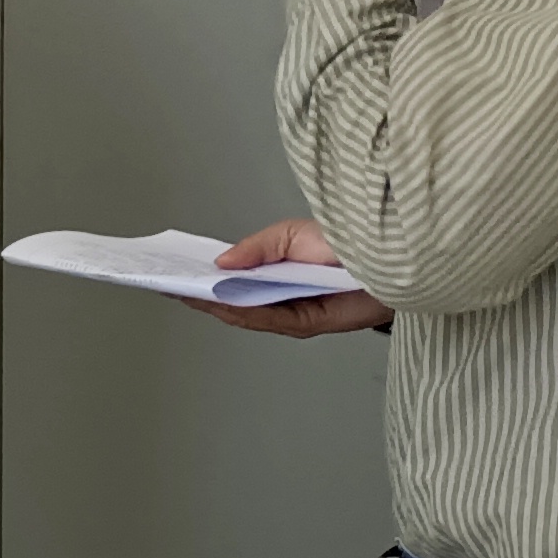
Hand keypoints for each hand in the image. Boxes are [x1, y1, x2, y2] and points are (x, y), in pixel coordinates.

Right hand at [184, 219, 393, 337]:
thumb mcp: (291, 235)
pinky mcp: (307, 322)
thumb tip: (220, 262)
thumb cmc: (352, 243)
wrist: (391, 256)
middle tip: (166, 283)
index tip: (175, 271)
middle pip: (232, 302)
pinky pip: (265, 318)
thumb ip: (255, 248)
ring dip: (210, 304)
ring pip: (242, 313)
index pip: (234, 281)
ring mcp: (294, 314)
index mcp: (278, 276)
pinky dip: (238, 310)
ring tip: (181, 290)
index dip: (204, 278)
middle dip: (198, 293)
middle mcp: (284, 299)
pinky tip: (217, 300)